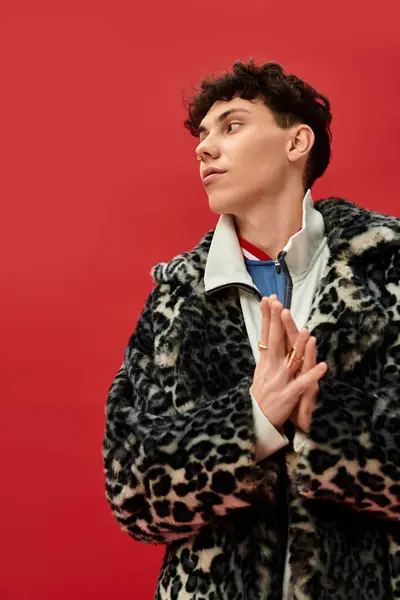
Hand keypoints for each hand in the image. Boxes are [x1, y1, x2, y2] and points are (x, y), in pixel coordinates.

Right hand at [251, 296, 327, 429]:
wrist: (256, 422)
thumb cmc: (260, 396)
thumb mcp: (260, 373)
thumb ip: (266, 356)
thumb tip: (267, 337)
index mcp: (265, 362)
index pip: (266, 335)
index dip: (267, 317)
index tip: (268, 299)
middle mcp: (271, 369)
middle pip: (275, 341)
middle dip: (276, 322)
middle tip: (279, 304)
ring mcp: (280, 381)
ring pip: (291, 360)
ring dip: (298, 346)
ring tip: (306, 331)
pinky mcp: (289, 395)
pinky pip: (302, 384)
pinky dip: (312, 375)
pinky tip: (323, 366)